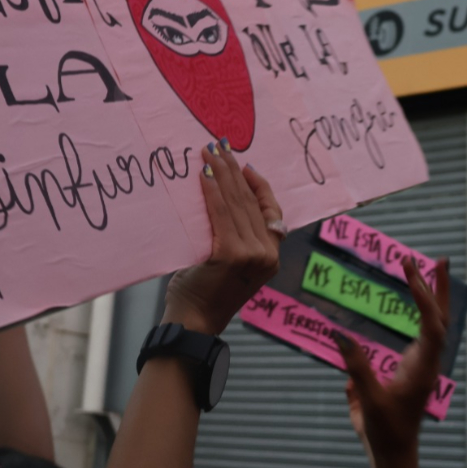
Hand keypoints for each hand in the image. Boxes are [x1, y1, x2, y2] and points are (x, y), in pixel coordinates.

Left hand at [163, 142, 283, 335]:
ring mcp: (251, 254)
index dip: (258, 184)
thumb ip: (238, 236)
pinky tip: (203, 175)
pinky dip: (212, 190)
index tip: (244, 164)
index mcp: (272, 255)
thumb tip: (224, 195)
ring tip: (209, 153)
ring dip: (222, 173)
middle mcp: (267, 254)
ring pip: (236, 203)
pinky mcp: (231, 253)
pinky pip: (221, 212)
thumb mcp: (231, 262)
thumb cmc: (206, 290)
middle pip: (250, 201)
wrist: (194, 321)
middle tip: (220, 146)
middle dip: (234, 170)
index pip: (272, 211)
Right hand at [338, 258, 449, 459]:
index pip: (432, 327)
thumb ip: (356, 366)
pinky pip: (424, 331)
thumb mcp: (368, 400)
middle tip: (436, 260)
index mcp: (422, 370)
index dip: (425, 299)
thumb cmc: (385, 431)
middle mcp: (427, 362)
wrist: (394, 454)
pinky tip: (417, 297)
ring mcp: (423, 363)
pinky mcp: (414, 367)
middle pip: (441, 319)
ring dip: (433, 296)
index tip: (412, 274)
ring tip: (428, 269)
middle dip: (438, 289)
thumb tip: (338, 334)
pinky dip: (423, 310)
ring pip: (435, 323)